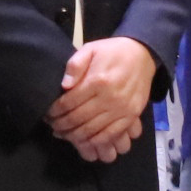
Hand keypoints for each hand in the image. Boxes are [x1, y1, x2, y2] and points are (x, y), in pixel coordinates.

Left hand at [46, 35, 155, 162]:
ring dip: (74, 136)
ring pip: (92, 130)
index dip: (55, 111)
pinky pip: (110, 135)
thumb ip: (75, 65)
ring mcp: (122, 109)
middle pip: (79, 119)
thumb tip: (64, 86)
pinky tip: (84, 140)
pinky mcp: (131, 116)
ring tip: (63, 134)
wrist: (143, 55)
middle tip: (52, 127)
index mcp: (98, 80)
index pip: (69, 102)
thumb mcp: (91, 49)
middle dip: (61, 125)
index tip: (47, 114)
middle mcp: (110, 97)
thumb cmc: (112, 52)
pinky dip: (95, 142)